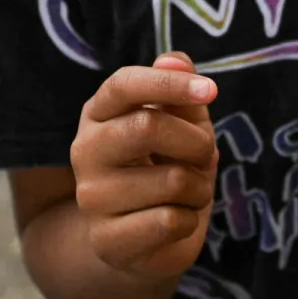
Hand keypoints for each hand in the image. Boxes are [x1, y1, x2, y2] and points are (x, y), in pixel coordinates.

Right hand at [70, 53, 219, 279]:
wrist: (144, 238)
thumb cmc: (167, 165)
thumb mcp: (181, 123)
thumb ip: (179, 88)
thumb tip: (175, 58)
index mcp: (100, 113)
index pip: (124, 84)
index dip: (170, 83)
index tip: (212, 90)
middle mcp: (85, 151)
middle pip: (148, 126)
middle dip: (197, 142)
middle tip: (203, 156)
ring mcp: (91, 198)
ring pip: (172, 180)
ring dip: (199, 187)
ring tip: (187, 193)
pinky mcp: (106, 240)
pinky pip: (170, 221)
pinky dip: (189, 220)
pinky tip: (173, 221)